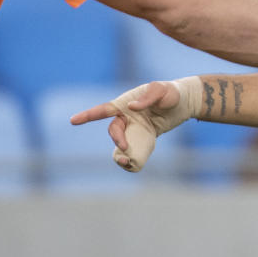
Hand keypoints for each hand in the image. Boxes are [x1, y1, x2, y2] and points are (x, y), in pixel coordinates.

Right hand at [69, 77, 200, 171]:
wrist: (185, 103)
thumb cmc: (171, 93)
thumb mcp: (161, 91)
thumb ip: (147, 97)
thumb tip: (131, 108)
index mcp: (125, 102)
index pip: (103, 110)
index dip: (87, 115)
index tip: (73, 121)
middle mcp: (126, 115)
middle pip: (113, 130)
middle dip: (116, 139)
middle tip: (124, 146)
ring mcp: (134, 128)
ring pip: (121, 142)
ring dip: (120, 152)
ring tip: (126, 161)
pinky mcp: (143, 137)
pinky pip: (133, 149)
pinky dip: (131, 157)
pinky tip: (134, 164)